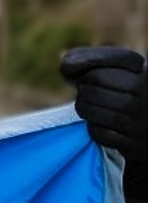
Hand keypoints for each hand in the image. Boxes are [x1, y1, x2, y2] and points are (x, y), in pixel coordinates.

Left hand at [61, 46, 146, 202]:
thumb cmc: (142, 106)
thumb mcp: (132, 77)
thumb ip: (100, 66)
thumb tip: (64, 65)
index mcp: (146, 70)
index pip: (105, 60)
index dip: (80, 64)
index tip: (67, 68)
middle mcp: (144, 91)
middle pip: (90, 87)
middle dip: (86, 93)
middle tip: (99, 100)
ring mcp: (138, 117)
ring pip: (88, 110)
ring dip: (88, 114)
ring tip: (105, 116)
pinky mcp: (131, 141)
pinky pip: (97, 133)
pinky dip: (97, 133)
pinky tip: (110, 133)